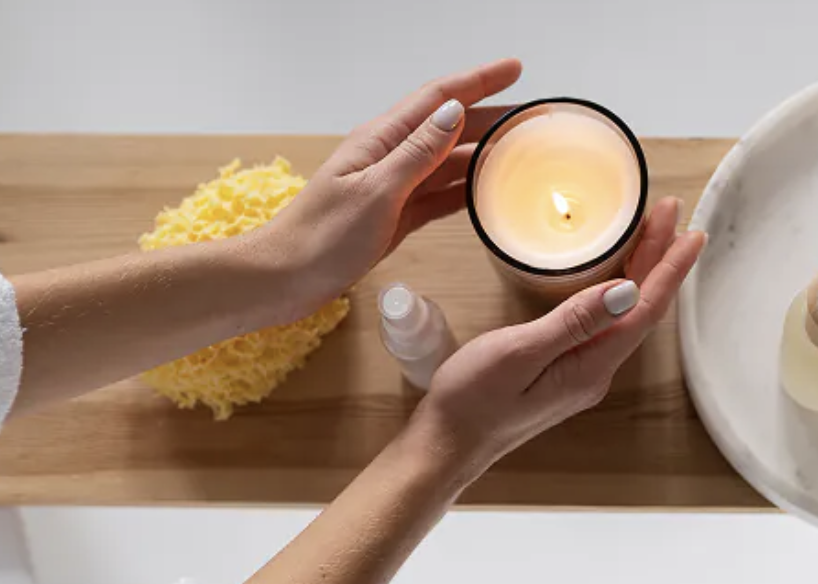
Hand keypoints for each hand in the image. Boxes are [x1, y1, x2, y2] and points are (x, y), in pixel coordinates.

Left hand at [262, 58, 522, 308]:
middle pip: (449, 128)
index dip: (478, 81)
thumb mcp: (375, 192)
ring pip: (448, 162)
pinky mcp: (395, 217)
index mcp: (381, 141)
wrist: (285, 280)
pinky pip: (439, 195)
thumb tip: (453, 113)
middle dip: (491, 116)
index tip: (514, 70)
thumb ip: (417, 154)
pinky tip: (490, 192)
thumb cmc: (321, 237)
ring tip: (523, 152)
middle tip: (532, 117)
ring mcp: (393, 188)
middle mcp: (389, 158)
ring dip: (484, 155)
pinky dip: (466, 191)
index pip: (438, 99)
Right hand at [410, 197, 706, 474]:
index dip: (670, 268)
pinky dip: (617, 289)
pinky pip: (604, 323)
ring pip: (624, 314)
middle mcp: (595, 372)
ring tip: (654, 232)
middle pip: (640, 308)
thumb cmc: (472, 402)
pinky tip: (616, 275)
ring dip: (642, 271)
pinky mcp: (564, 369)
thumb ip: (574, 322)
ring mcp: (581, 372)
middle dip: (659, 258)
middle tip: (672, 213)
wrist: (445, 445)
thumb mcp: (519, 353)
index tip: (691, 233)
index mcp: (591, 367)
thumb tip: (626, 291)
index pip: (645, 310)